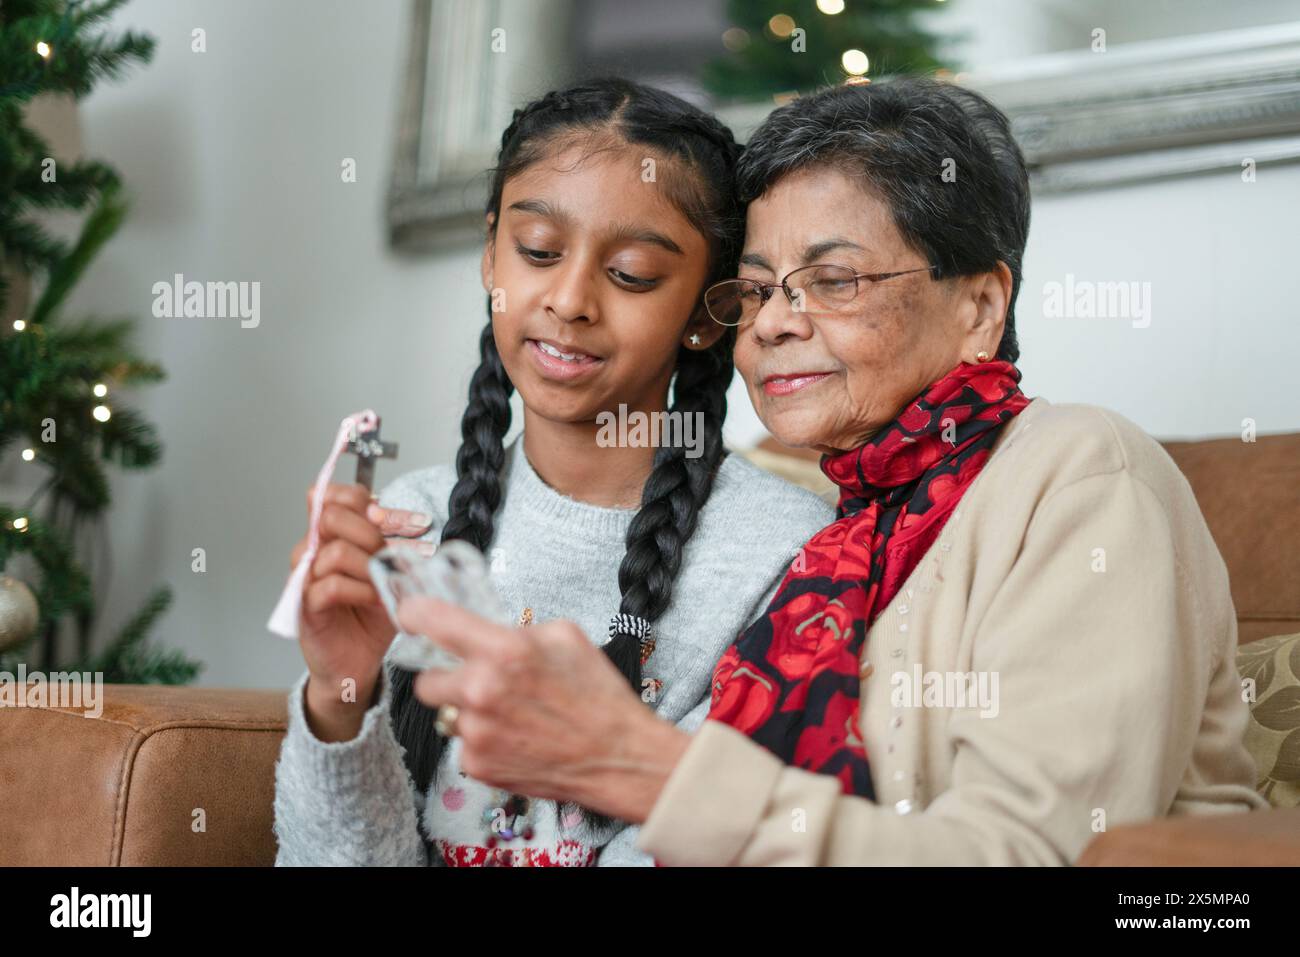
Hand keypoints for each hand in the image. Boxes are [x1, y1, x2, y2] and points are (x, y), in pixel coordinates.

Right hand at [291, 482, 431, 735]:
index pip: (335, 496)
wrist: (358, 662)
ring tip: (383, 585)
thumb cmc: (370, 616)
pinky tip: (374, 599)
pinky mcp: (305, 605)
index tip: (407, 523)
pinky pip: (330, 585)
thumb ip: (391, 543)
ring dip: (368, 567)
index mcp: (331, 536)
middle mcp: (313, 551)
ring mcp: (305, 577)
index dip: (368, 501)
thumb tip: (412, 521)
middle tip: (387, 554)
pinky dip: (360, 590)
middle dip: (370, 532)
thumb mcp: (389, 573)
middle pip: (331, 515)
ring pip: (334, 552)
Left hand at [398, 596, 690, 822]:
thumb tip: (488, 630)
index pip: (432, 622)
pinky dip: (484, 741)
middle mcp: (480, 692)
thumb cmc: (599, 698)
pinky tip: (516, 738)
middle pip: (426, 680)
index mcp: (502, 651)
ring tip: (511, 715)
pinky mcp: (478, 765)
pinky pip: (464, 745)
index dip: (415, 614)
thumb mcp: (566, 637)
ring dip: (469, 713)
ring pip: (448, 715)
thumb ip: (518, 629)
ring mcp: (476, 733)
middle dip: (447, 678)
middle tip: (476, 681)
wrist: (617, 756)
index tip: (411, 615)